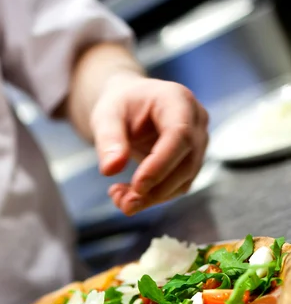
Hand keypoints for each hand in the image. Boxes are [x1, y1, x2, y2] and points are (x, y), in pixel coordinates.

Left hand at [90, 75, 208, 214]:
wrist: (129, 106)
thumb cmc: (119, 105)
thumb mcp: (106, 116)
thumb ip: (108, 140)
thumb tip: (111, 170)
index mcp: (177, 100)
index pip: (180, 135)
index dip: (161, 164)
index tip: (137, 186)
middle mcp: (195, 121)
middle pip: (186, 163)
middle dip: (156, 190)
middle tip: (123, 203)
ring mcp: (197, 143)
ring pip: (184, 180)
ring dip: (153, 198)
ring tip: (119, 199)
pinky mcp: (191, 161)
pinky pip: (177, 186)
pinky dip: (153, 197)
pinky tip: (128, 196)